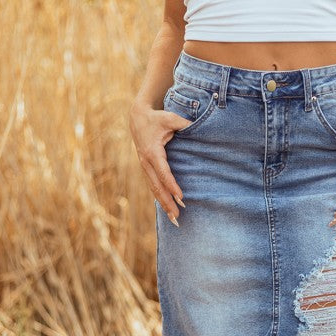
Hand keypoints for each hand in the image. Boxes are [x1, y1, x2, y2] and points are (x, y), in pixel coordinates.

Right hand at [128, 99, 192, 223]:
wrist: (137, 117)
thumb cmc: (157, 118)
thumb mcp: (171, 118)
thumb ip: (184, 124)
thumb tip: (198, 128)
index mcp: (152, 152)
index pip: (163, 172)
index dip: (172, 185)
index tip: (181, 197)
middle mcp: (146, 162)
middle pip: (157, 186)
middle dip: (167, 202)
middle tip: (177, 216)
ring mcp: (144, 167)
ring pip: (154, 189)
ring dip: (163, 204)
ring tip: (173, 218)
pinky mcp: (146, 169)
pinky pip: (153, 186)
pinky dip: (160, 198)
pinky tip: (167, 209)